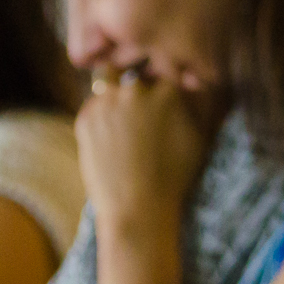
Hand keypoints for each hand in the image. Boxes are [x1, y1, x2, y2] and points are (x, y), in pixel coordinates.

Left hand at [75, 73, 213, 235]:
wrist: (138, 207)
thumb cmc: (174, 176)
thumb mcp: (197, 136)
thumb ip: (195, 102)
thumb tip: (192, 80)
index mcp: (167, 91)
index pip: (162, 75)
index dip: (161, 92)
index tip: (159, 108)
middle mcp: (137, 90)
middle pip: (135, 79)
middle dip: (138, 94)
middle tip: (140, 124)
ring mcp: (108, 103)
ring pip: (109, 88)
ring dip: (116, 101)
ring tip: (124, 134)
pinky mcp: (86, 118)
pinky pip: (94, 108)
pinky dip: (100, 119)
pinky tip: (111, 144)